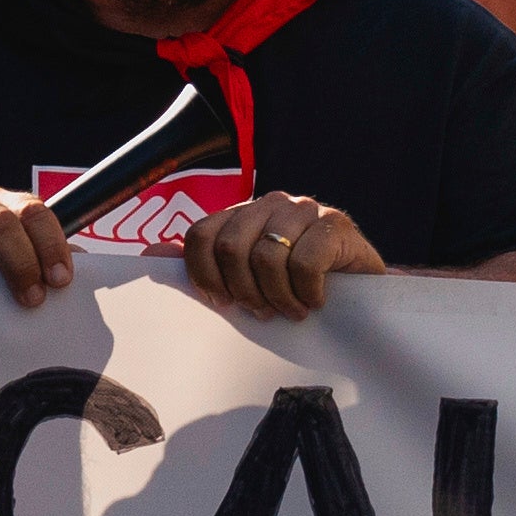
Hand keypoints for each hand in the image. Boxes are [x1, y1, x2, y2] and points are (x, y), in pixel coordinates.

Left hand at [179, 191, 383, 320]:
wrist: (363, 288)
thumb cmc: (300, 284)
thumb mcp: (249, 274)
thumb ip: (204, 262)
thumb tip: (151, 254)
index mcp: (243, 213)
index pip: (201, 235)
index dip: (206, 276)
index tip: (225, 303)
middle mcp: (271, 203)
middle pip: (230, 248)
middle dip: (244, 291)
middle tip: (264, 312)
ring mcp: (305, 210)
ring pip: (267, 257)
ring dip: (278, 297)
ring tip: (292, 311)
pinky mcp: (336, 225)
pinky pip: (305, 264)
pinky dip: (307, 292)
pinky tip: (316, 300)